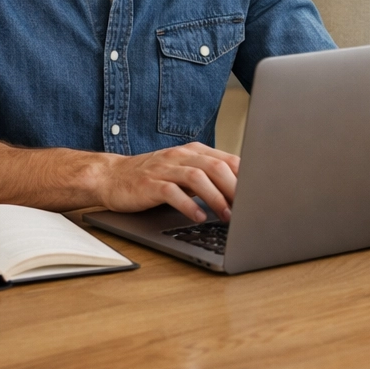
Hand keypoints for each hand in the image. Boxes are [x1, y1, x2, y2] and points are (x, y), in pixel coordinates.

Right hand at [95, 142, 240, 222]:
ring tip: (226, 216)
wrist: (112, 176)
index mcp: (193, 152)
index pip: (227, 159)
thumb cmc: (153, 177)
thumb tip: (240, 193)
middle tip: (247, 208)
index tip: (258, 194)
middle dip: (235, 188)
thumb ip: (207, 177)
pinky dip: (188, 205)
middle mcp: (181, 156)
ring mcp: (164, 169)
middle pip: (216, 166)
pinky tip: (198, 217)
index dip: (245, 177)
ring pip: (197, 177)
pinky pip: (173, 192)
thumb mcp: (183, 172)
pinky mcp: (150, 184)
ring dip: (215, 198)